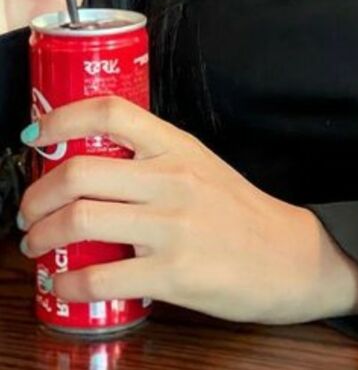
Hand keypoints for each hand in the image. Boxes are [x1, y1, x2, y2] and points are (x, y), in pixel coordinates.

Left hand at [17, 97, 357, 324]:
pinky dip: (68, 283)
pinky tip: (64, 283)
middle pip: (79, 172)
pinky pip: (101, 279)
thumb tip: (90, 160)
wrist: (290, 256)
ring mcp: (172, 227)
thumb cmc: (239, 212)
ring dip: (42, 237)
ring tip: (37, 245)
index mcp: (176, 146)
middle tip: (28, 210)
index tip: (35, 136)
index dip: (60, 119)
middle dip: (36, 195)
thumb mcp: (199, 166)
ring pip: (80, 221)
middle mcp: (172, 179)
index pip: (109, 112)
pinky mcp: (174, 274)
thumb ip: (152, 159)